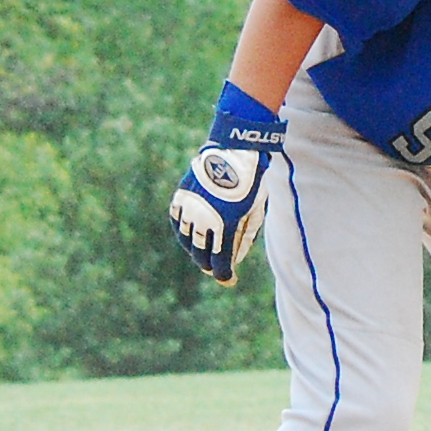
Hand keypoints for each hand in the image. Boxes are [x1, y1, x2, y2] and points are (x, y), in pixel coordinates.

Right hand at [168, 82, 283, 284]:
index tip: (228, 280)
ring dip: (194, 249)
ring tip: (202, 253)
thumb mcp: (254, 211)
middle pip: (201, 254)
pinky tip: (189, 234)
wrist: (235, 150)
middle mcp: (204, 219)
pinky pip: (177, 220)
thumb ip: (244, 237)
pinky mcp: (182, 195)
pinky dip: (182, 230)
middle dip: (208, 264)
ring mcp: (190, 207)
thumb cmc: (251, 182)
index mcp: (225, 225)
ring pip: (186, 239)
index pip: (219, 262)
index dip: (224, 275)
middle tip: (215, 268)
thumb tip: (235, 258)